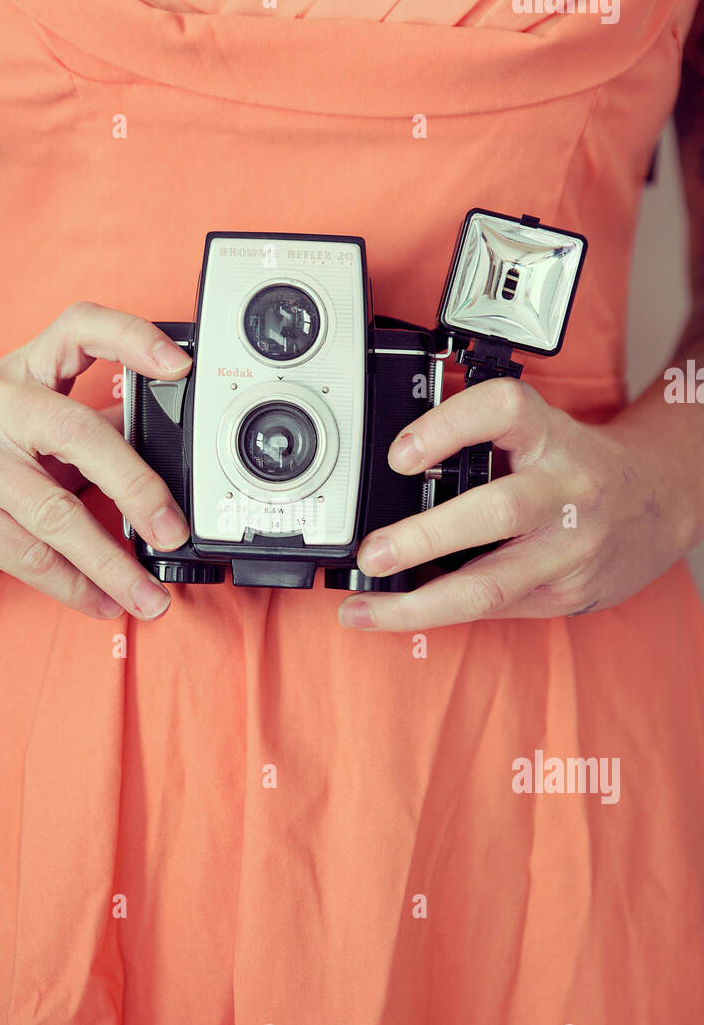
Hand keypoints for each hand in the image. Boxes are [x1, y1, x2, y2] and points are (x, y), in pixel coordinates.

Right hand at [0, 302, 193, 620]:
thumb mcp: (31, 435)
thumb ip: (92, 435)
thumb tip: (170, 452)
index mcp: (22, 371)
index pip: (79, 328)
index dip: (132, 338)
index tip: (179, 367)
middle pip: (80, 433)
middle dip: (138, 489)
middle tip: (172, 529)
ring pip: (56, 513)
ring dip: (111, 564)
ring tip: (147, 595)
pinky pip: (28, 555)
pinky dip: (73, 586)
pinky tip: (101, 602)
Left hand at [338, 377, 693, 630]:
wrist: (659, 504)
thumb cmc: (576, 466)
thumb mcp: (539, 433)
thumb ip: (480, 443)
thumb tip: (391, 479)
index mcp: (550, 436)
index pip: (502, 410)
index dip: (447, 426)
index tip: (399, 454)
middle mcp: (565, 488)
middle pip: (496, 512)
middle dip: (424, 538)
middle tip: (372, 553)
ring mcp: (568, 549)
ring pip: (490, 586)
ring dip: (418, 604)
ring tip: (366, 608)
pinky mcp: (565, 594)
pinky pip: (493, 609)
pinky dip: (441, 613)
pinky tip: (401, 614)